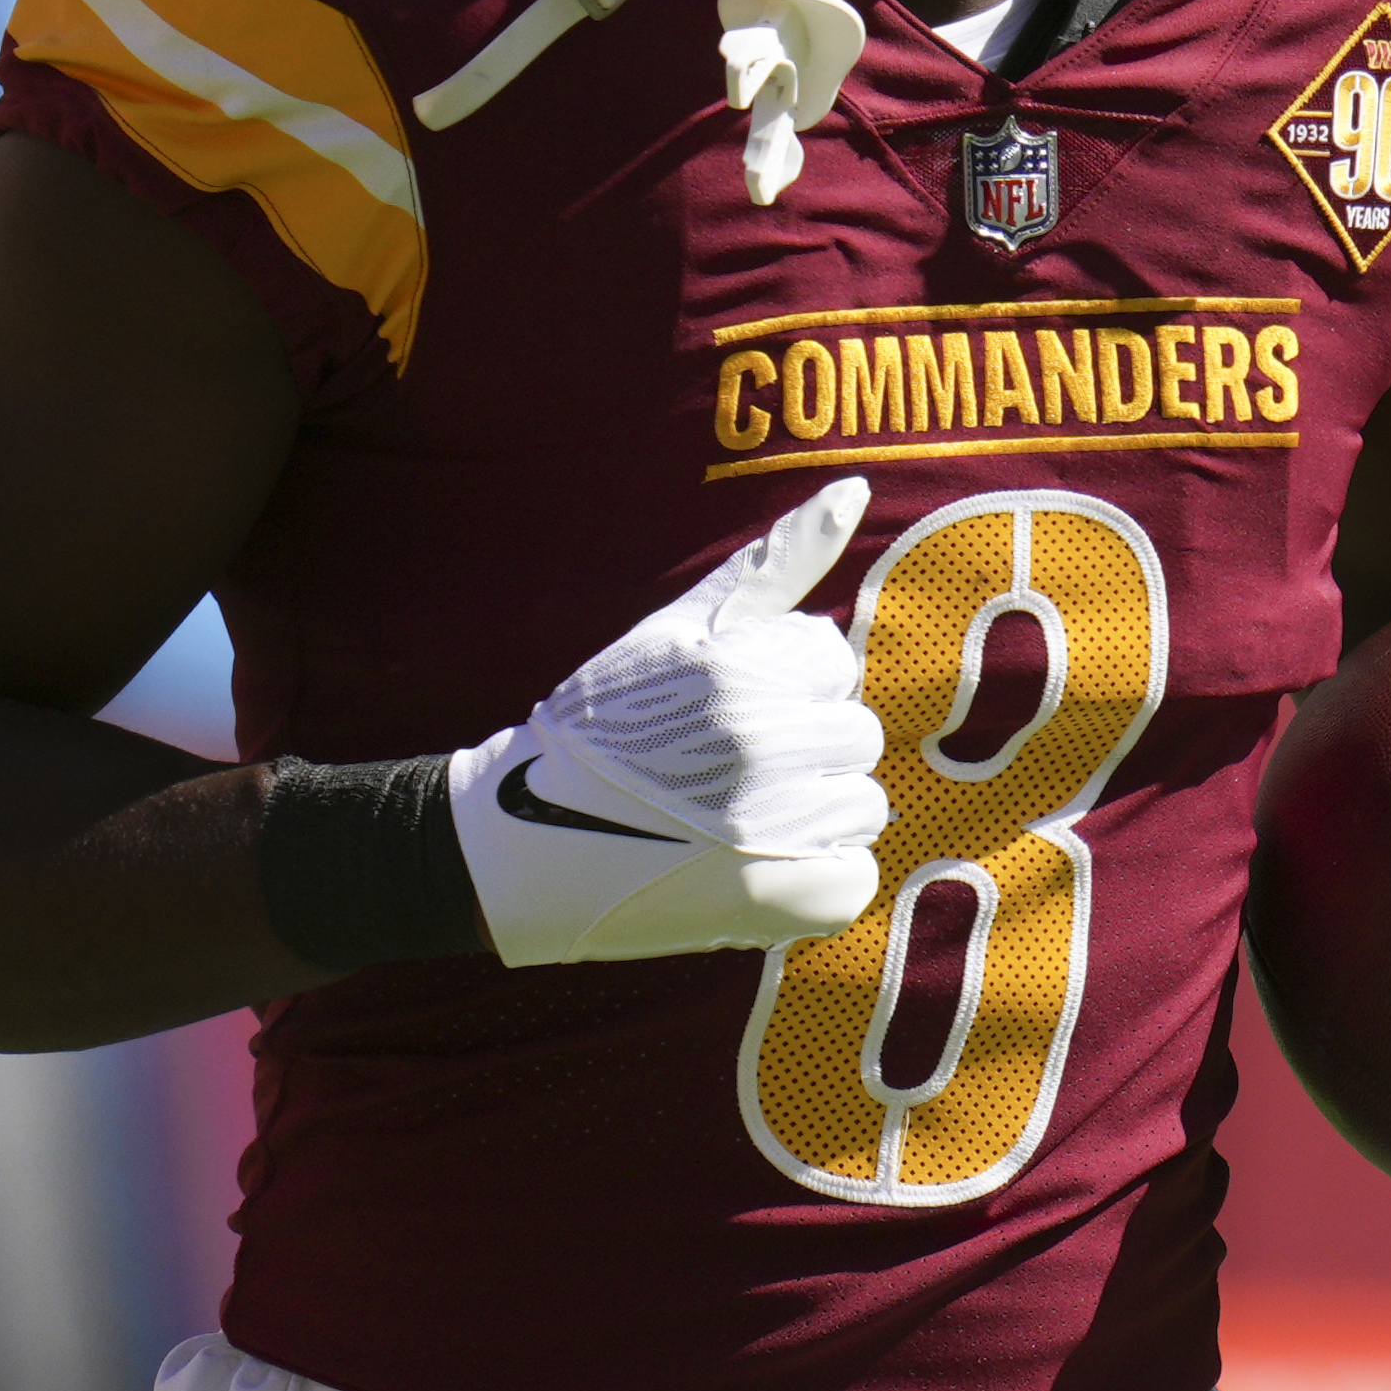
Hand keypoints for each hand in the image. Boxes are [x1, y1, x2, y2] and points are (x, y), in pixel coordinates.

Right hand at [450, 478, 892, 965]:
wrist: (528, 841)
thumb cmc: (608, 722)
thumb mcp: (680, 626)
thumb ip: (777, 560)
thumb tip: (856, 489)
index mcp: (744, 670)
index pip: (832, 663)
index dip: (782, 690)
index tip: (722, 716)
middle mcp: (765, 744)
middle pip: (854, 736)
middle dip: (802, 750)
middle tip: (724, 774)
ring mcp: (779, 828)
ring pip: (862, 806)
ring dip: (811, 816)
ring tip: (734, 822)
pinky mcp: (787, 901)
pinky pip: (855, 877)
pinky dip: (813, 881)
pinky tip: (750, 870)